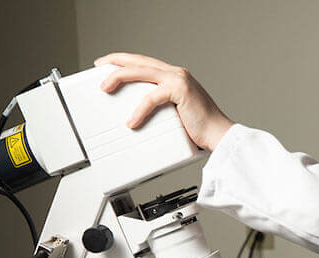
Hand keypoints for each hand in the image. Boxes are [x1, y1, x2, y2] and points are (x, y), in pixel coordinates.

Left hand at [94, 52, 234, 150]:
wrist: (220, 135)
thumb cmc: (200, 129)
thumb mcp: (175, 113)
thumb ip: (159, 107)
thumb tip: (136, 114)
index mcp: (175, 76)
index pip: (145, 63)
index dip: (125, 61)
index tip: (108, 65)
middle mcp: (176, 73)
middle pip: (139, 61)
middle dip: (116, 61)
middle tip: (99, 67)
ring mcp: (179, 80)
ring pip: (141, 71)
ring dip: (119, 77)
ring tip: (105, 88)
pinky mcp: (180, 91)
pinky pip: (151, 97)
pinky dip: (139, 110)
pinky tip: (131, 122)